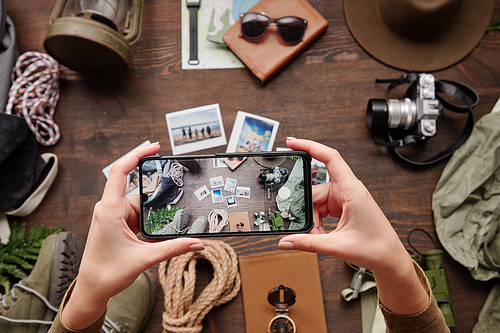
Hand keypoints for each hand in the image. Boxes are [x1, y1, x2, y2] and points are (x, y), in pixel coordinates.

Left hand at [62, 143, 203, 328]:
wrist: (92, 290)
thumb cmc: (106, 273)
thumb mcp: (144, 258)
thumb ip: (173, 248)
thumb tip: (197, 242)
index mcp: (109, 209)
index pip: (121, 171)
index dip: (137, 155)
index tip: (155, 147)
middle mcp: (110, 209)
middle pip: (139, 191)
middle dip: (157, 197)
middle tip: (175, 200)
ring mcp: (114, 216)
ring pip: (141, 205)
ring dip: (154, 214)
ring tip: (164, 225)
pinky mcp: (118, 224)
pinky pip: (138, 215)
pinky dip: (149, 220)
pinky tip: (158, 229)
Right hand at [278, 138, 404, 270]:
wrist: (389, 257)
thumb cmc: (375, 247)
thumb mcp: (338, 246)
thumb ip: (308, 243)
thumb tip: (286, 241)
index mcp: (352, 190)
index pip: (330, 158)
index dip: (310, 146)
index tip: (292, 142)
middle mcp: (348, 190)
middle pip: (314, 190)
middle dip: (307, 210)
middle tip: (306, 229)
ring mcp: (344, 197)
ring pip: (315, 201)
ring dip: (313, 220)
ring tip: (318, 236)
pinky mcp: (342, 205)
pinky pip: (321, 208)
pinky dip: (317, 222)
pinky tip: (320, 234)